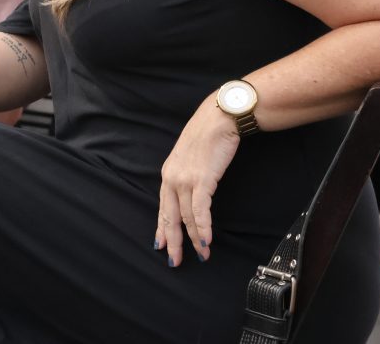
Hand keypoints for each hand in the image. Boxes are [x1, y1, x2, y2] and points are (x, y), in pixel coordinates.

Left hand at [154, 97, 240, 266]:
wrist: (218, 118)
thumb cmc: (207, 136)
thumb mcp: (191, 159)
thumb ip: (187, 176)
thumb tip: (192, 193)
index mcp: (167, 174)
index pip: (162, 207)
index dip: (161, 228)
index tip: (160, 246)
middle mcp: (172, 178)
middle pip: (170, 216)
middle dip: (172, 241)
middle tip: (175, 261)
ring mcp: (185, 179)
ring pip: (186, 217)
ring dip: (195, 239)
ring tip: (201, 255)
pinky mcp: (201, 180)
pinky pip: (200, 210)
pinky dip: (203, 227)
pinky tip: (206, 241)